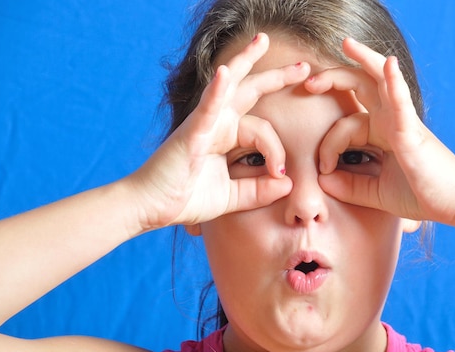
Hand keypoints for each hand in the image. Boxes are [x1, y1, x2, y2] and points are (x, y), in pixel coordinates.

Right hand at [127, 34, 310, 229]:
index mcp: (226, 136)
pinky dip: (216, 91)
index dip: (277, 150)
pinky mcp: (191, 133)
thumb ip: (258, 191)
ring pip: (229, 86)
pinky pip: (206, 108)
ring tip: (262, 41)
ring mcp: (203, 124)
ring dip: (245, 61)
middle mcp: (216, 123)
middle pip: (250, 91)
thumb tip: (288, 184)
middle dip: (276, 76)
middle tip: (303, 66)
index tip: (280, 174)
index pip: (263, 129)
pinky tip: (224, 73)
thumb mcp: (231, 197)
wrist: (150, 207)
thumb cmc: (184, 198)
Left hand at [305, 38, 454, 224]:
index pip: (345, 124)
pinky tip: (388, 64)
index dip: (328, 145)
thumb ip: (349, 186)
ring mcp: (404, 122)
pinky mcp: (413, 133)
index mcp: (383, 132)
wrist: (454, 204)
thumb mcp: (375, 192)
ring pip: (382, 81)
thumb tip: (322, 180)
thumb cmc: (420, 195)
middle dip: (335, 77)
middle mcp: (392, 120)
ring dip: (364, 59)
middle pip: (363, 85)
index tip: (324, 170)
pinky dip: (394, 83)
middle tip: (309, 80)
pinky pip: (402, 103)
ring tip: (347, 44)